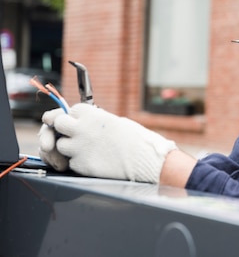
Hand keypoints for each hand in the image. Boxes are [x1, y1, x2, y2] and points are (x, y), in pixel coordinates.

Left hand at [40, 103, 176, 182]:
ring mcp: (79, 147)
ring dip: (70, 147)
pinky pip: (71, 162)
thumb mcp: (116, 121)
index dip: (74, 116)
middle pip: (58, 123)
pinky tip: (94, 161)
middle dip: (64, 128)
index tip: (79, 121)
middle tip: (74, 134)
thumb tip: (86, 123)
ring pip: (61, 145)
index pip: (70, 110)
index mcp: (92, 114)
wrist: (144, 159)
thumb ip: (97, 121)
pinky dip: (79, 162)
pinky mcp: (80, 165)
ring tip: (87, 150)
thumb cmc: (136, 139)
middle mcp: (81, 128)